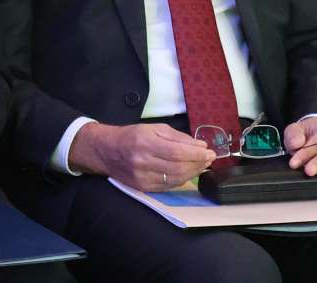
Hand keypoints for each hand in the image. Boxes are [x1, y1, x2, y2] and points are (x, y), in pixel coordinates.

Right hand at [68, 122, 215, 191]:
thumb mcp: (153, 128)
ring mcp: (142, 178)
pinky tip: (188, 173)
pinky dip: (182, 180)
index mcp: (145, 143)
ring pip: (175, 179)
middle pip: (178, 167)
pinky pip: (168, 186)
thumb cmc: (132, 136)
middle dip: (198, 163)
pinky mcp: (143, 187)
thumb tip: (199, 146)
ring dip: (193, 173)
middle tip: (209, 158)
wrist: (107, 151)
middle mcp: (143, 162)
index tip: (209, 152)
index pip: (177, 152)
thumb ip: (177, 137)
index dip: (196, 154)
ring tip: (202, 165)